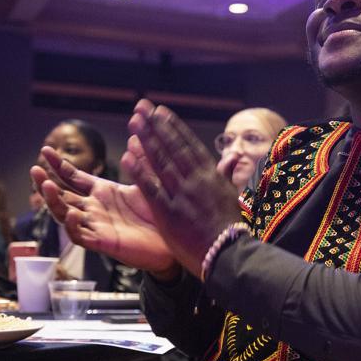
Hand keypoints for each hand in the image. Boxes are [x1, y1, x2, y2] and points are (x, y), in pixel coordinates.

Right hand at [32, 146, 176, 275]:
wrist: (171, 242)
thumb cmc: (158, 214)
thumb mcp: (148, 183)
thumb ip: (140, 161)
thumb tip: (136, 137)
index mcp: (102, 192)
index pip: (73, 177)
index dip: (58, 164)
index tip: (45, 150)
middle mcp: (94, 208)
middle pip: (62, 195)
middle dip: (46, 183)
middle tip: (34, 169)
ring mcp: (96, 225)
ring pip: (64, 214)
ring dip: (54, 201)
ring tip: (47, 186)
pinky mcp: (102, 242)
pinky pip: (80, 236)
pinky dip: (72, 226)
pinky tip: (70, 213)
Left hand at [123, 99, 241, 277]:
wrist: (228, 254)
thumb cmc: (229, 227)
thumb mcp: (231, 195)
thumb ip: (226, 174)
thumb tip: (232, 156)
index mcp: (210, 175)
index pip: (188, 144)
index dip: (173, 126)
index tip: (160, 111)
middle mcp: (196, 180)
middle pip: (172, 147)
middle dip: (155, 126)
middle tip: (141, 107)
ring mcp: (182, 195)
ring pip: (161, 162)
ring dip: (146, 140)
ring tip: (134, 122)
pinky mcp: (169, 213)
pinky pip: (151, 188)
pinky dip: (140, 171)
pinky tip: (128, 156)